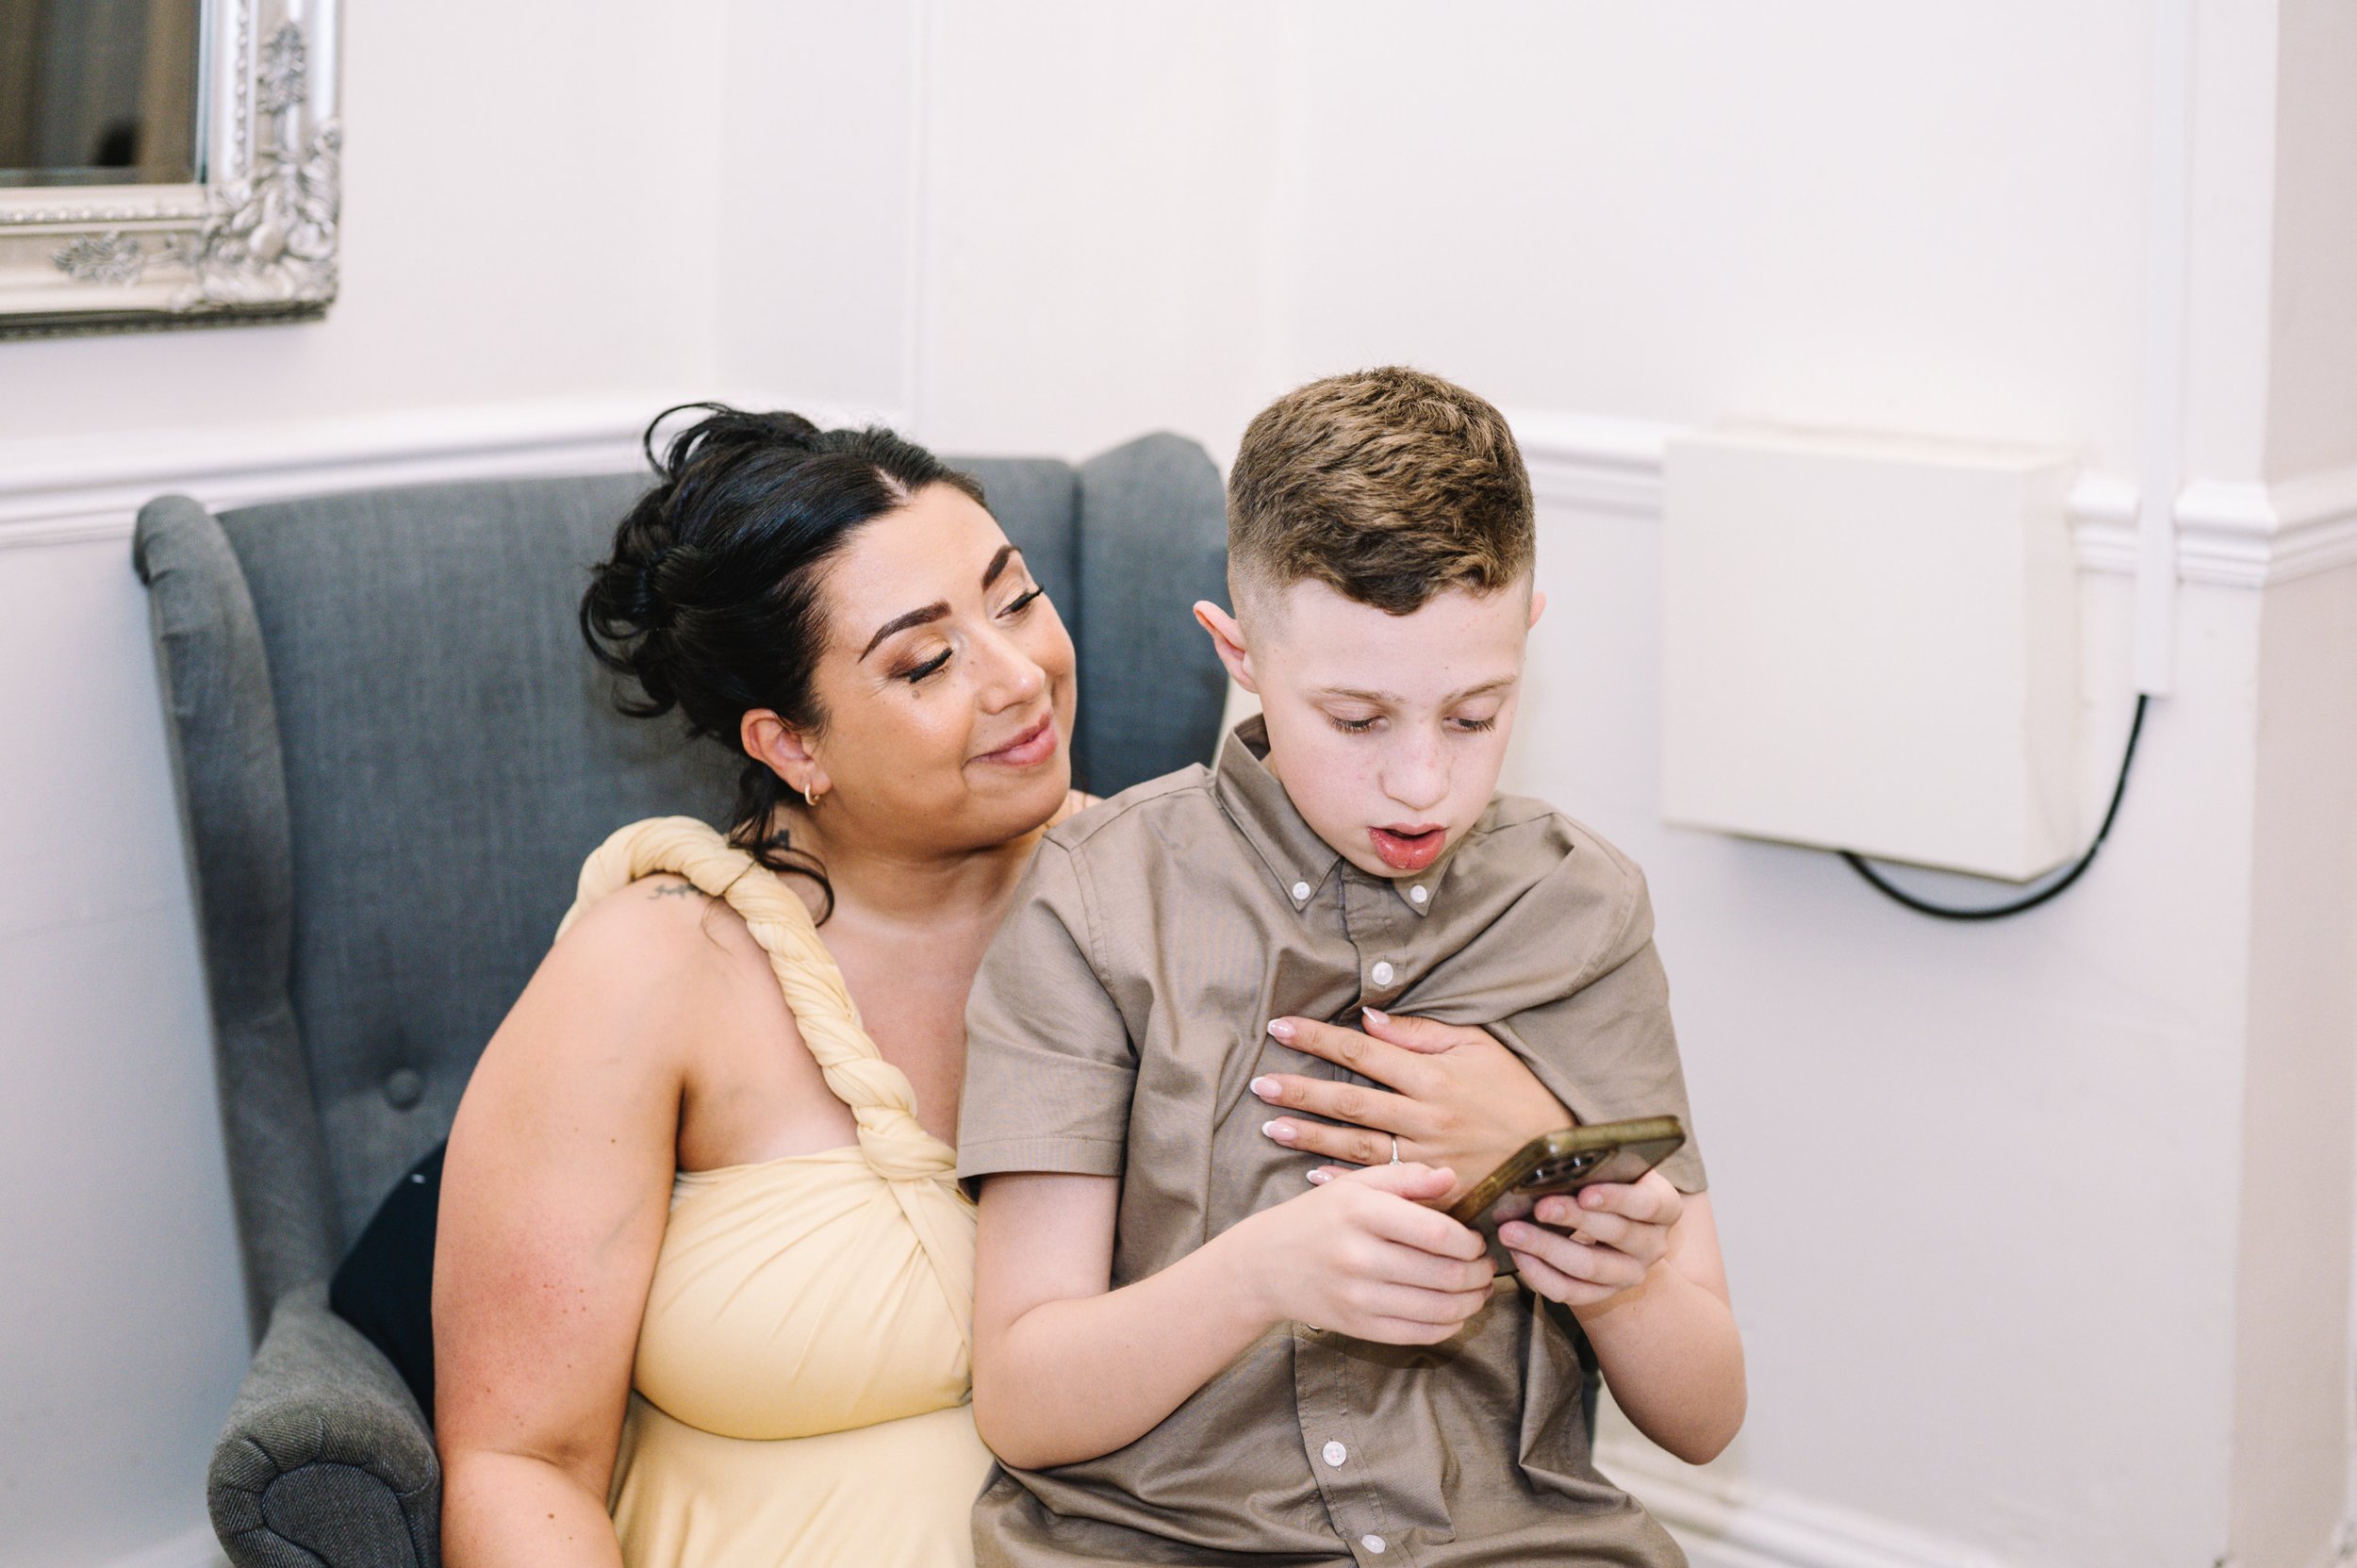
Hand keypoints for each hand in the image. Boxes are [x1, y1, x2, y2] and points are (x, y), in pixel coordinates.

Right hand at [1232, 1162, 1493, 1344]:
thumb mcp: (1355, 1184)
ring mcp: (1358, 1297)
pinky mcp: (1359, 1327)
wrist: (1266, 1263)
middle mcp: (1359, 1256)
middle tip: (1485, 1266)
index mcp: (1362, 1212)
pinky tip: (1455, 1311)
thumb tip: (1454, 1178)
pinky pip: (1420, 1334)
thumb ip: (1407, 1177)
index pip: (1437, 1233)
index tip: (1477, 1239)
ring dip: (1472, 1301)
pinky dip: (1450, 1325)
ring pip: (1440, 1309)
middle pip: (1445, 1274)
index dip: (1471, 1241)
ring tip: (1478, 1289)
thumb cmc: (1319, 1217)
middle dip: (1479, 1273)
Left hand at [1252, 1010, 1570, 1206]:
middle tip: (1260, 1083)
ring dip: (1311, 1136)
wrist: (1559, 1154)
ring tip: (1271, 1128)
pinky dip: (1346, 1182)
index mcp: (1433, 1076)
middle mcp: (1426, 1116)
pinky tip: (1311, 1177)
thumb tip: (1370, 1019)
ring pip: (1358, 1145)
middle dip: (1302, 1090)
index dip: (1319, 1038)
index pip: (1363, 1052)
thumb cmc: (1517, 1092)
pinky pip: (1382, 1186)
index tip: (1280, 1027)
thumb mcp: (1479, 1048)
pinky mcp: (1435, 1190)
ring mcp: (1428, 1156)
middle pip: (1351, 1100)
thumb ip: (1423, 1034)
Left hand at [1497, 1169, 1683, 1310]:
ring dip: (1546, 1248)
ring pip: (1589, 1267)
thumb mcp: (1615, 1172)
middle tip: (1539, 1207)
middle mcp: (1654, 1244)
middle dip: (1573, 1219)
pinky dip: (1540, 1274)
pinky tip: (1519, 1254)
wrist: (1617, 1228)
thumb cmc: (1610, 1186)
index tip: (1584, 1192)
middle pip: (1616, 1234)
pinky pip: (1570, 1291)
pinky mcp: (1604, 1294)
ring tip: (1512, 1232)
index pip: (1648, 1204)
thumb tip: (1551, 1165)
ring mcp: (1630, 1273)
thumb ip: (1594, 1168)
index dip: (1617, 1199)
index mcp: (1664, 1207)